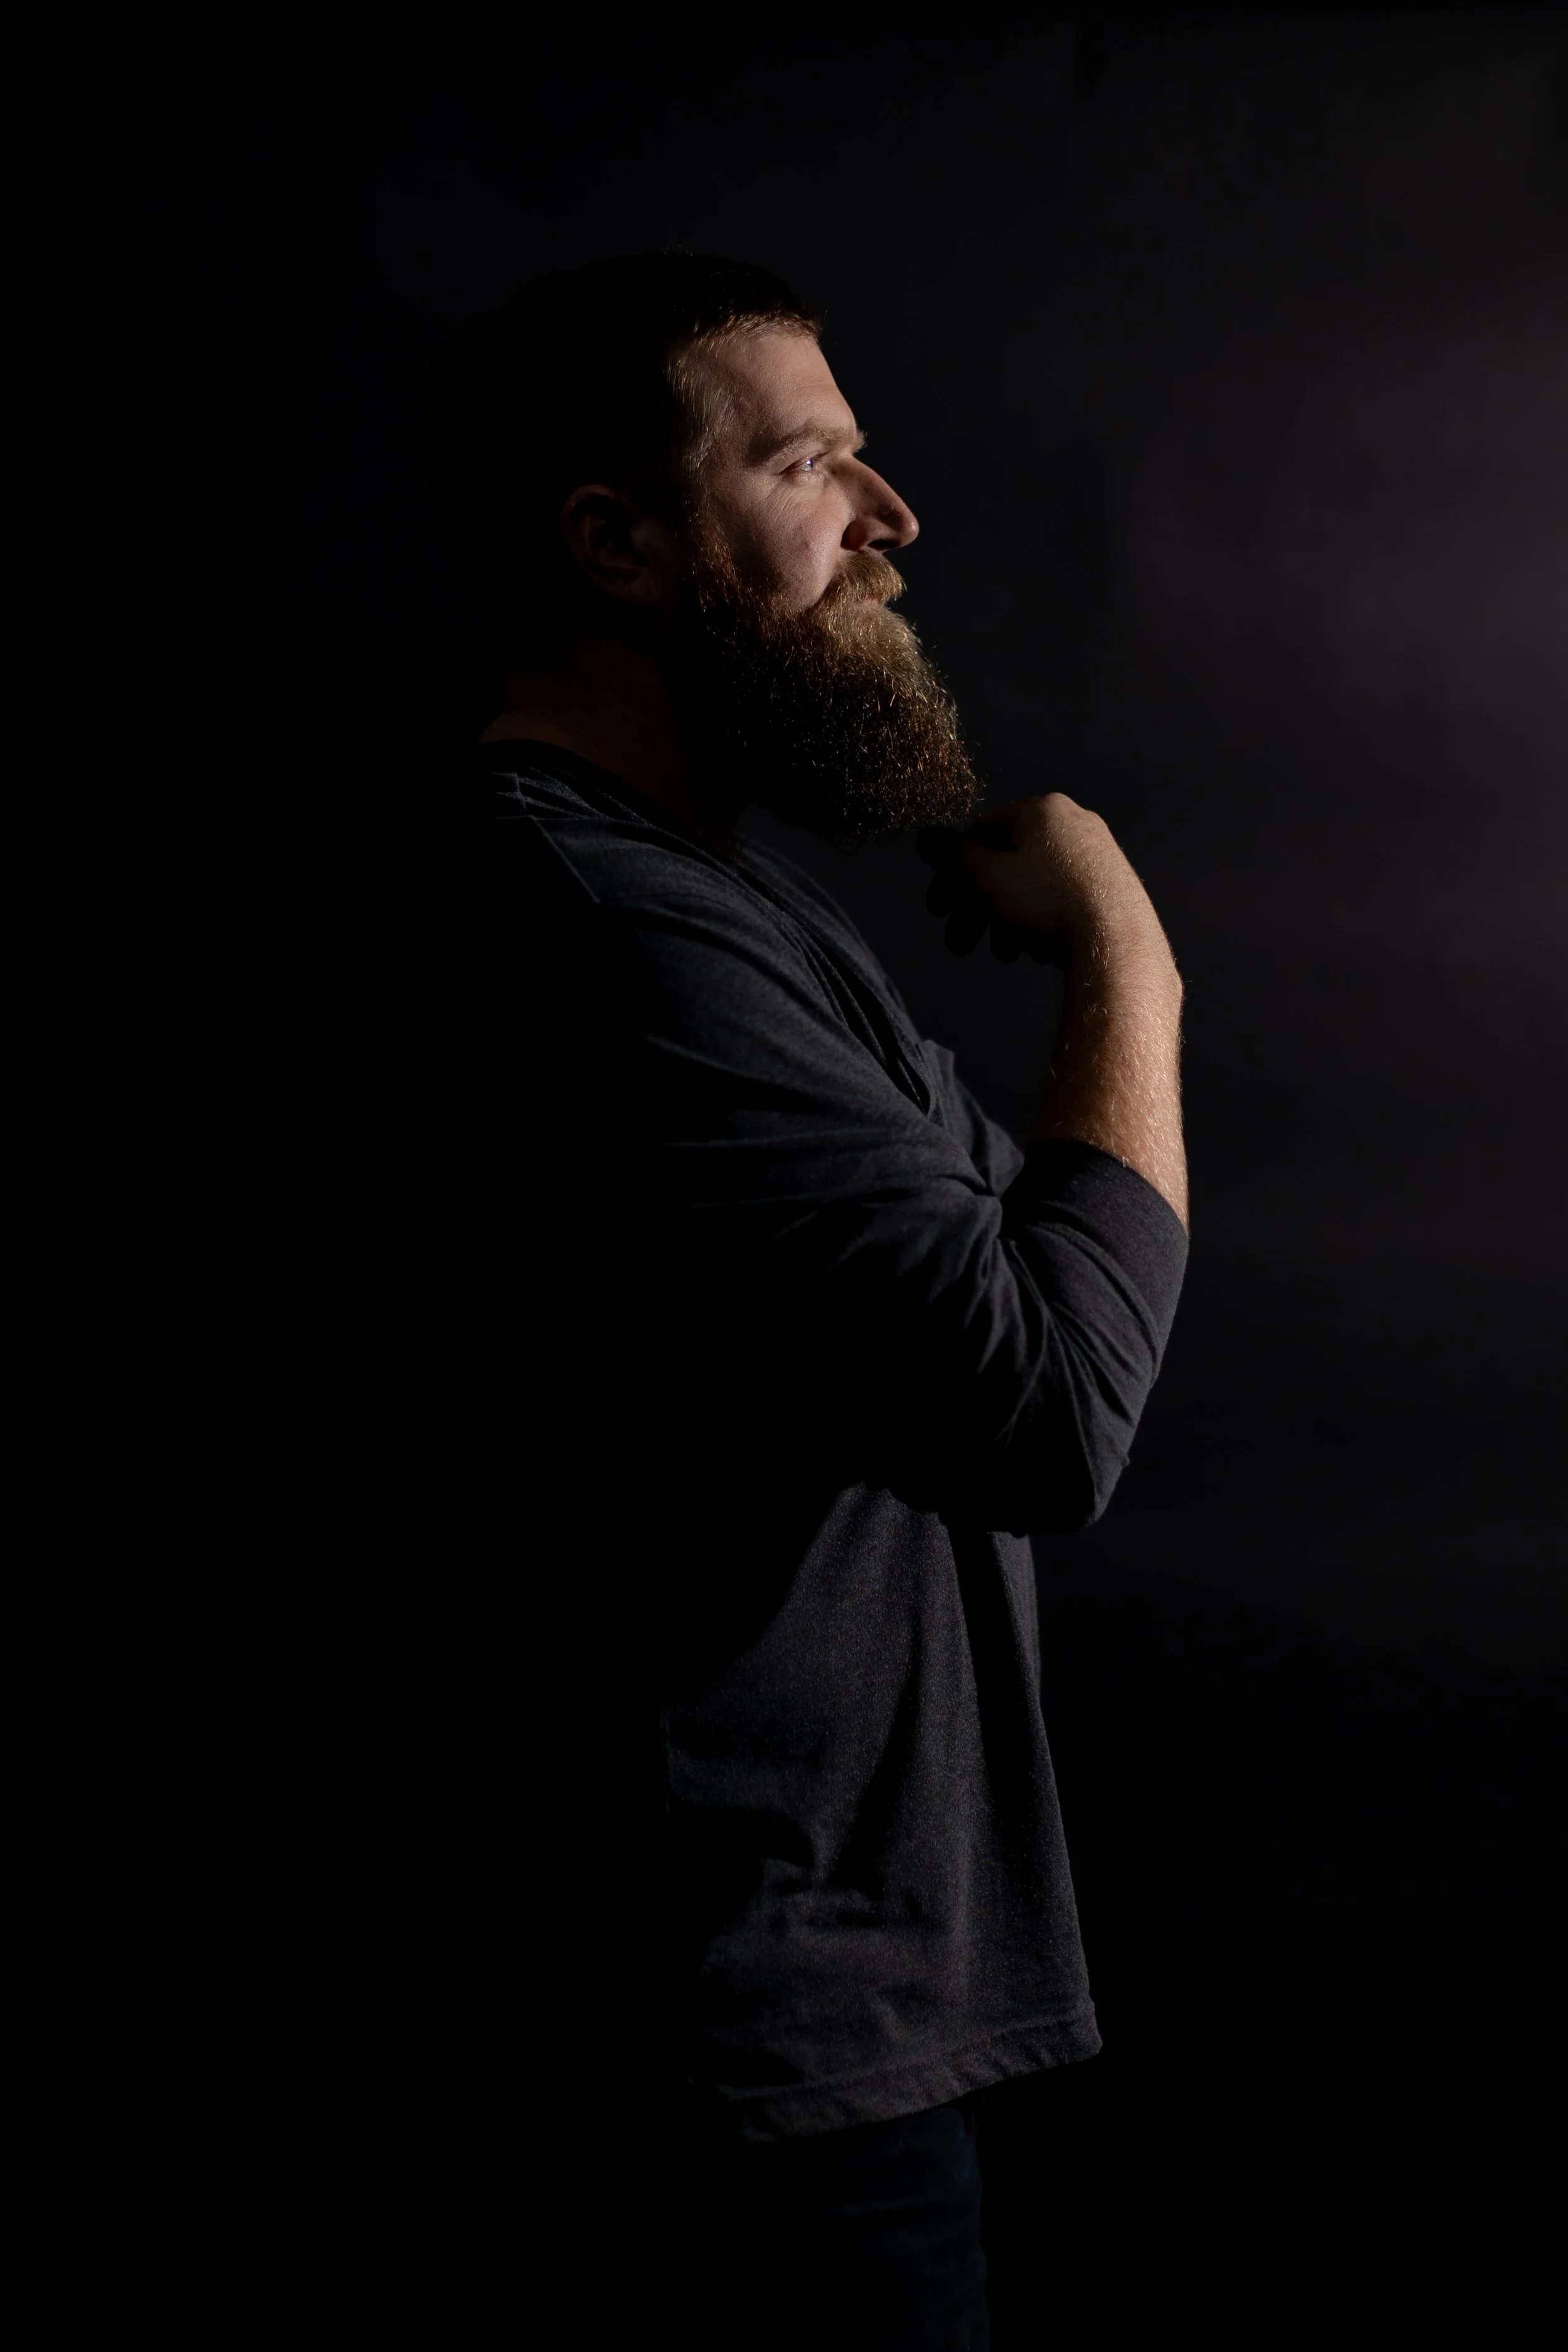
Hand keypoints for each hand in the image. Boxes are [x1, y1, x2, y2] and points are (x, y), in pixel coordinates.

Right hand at [917, 794, 1167, 969]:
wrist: (1117, 943)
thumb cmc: (1044, 903)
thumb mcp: (985, 879)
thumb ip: (952, 856)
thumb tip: (926, 837)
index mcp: (1043, 810)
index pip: (981, 830)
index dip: (953, 871)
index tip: (940, 908)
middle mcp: (1075, 823)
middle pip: (1007, 864)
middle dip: (977, 907)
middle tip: (960, 943)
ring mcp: (1098, 855)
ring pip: (1033, 885)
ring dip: (1006, 921)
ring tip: (1003, 955)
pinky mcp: (1113, 887)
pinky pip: (1061, 898)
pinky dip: (1040, 921)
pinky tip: (1035, 952)